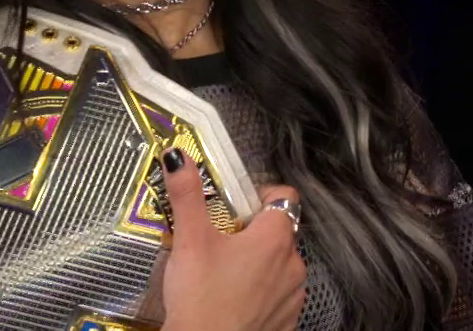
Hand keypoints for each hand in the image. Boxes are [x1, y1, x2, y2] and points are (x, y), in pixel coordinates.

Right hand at [159, 150, 306, 330]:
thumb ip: (187, 195)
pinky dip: (262, 293)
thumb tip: (178, 157)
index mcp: (275, 237)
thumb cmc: (200, 297)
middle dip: (253, 233)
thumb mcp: (189, 240)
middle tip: (220, 242)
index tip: (236, 207)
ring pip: (280, 265)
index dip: (260, 195)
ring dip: (259, 264)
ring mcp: (294, 295)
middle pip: (280, 232)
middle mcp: (294, 263)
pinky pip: (279, 296)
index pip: (284, 196)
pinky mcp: (287, 320)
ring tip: (224, 275)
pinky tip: (234, 300)